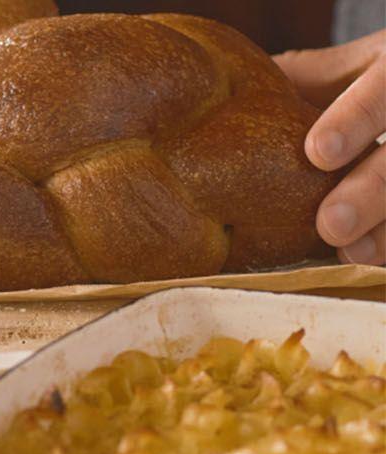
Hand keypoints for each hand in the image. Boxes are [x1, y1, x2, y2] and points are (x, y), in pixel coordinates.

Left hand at [274, 30, 385, 264]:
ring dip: (385, 227)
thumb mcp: (338, 69)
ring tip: (350, 252)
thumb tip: (211, 94)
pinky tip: (362, 258)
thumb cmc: (363, 80)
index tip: (317, 153)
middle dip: (370, 189)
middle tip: (330, 225)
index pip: (379, 90)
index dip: (354, 120)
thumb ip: (294, 81)